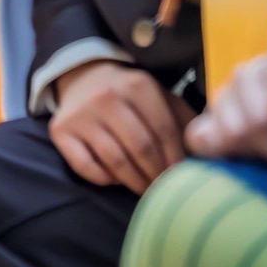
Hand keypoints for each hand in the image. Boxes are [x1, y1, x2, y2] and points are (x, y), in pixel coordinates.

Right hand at [50, 61, 191, 193]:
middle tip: (165, 190)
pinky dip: (104, 179)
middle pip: (141, 149)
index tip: (183, 178)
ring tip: (146, 190)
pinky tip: (116, 180)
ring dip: (135, 182)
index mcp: (138, 86)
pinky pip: (85, 166)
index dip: (176, 160)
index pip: (164, 131)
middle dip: (157, 175)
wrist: (84, 77)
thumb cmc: (131, 96)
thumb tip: (206, 151)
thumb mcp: (159, 96)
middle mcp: (107, 98)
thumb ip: (183, 119)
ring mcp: (81, 115)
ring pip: (115, 161)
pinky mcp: (60, 131)